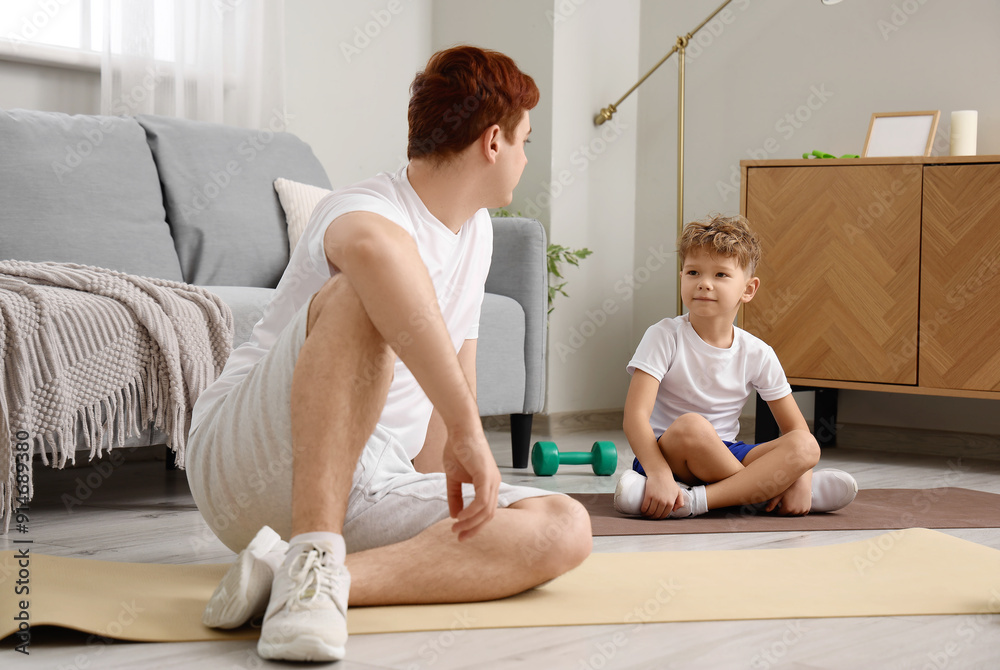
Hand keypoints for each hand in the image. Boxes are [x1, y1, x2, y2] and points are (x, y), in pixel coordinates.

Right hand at [441, 417, 500, 540]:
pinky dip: (471, 512)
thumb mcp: (454, 478)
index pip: (487, 511)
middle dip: (474, 528)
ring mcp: (492, 480)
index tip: (461, 533)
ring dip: (470, 522)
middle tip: (459, 537)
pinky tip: (460, 516)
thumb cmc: (458, 450)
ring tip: (456, 528)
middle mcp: (495, 483)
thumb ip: (455, 496)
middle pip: (489, 514)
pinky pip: (482, 500)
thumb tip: (455, 515)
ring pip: (486, 510)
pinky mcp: (486, 475)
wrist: (460, 430)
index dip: (475, 525)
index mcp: (489, 484)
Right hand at [641, 470, 685, 519]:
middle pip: (657, 514)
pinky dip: (643, 510)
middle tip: (649, 517)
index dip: (659, 518)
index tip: (656, 517)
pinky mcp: (649, 495)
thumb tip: (674, 510)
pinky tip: (642, 511)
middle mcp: (664, 502)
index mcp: (671, 502)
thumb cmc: (669, 482)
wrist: (660, 474)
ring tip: (645, 515)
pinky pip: (645, 506)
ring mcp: (656, 499)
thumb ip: (680, 502)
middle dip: (653, 518)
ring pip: (650, 512)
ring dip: (647, 515)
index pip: (664, 515)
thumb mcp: (678, 492)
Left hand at [766, 470, 812, 515]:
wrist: (802, 480)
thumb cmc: (789, 486)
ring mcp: (802, 510)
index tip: (777, 505)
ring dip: (792, 511)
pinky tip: (796, 503)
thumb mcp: (778, 494)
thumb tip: (766, 510)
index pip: (780, 514)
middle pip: (787, 514)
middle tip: (784, 502)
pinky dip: (799, 510)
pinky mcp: (807, 508)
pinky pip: (802, 512)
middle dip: (785, 510)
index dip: (777, 509)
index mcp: (787, 509)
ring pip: (795, 514)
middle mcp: (795, 511)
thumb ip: (772, 503)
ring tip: (790, 502)